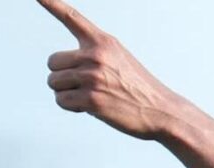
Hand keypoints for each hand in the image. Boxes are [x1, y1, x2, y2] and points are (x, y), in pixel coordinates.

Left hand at [38, 0, 178, 138]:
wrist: (163, 112)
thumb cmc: (140, 89)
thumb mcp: (120, 59)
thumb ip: (93, 54)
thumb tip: (63, 68)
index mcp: (103, 42)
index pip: (71, 17)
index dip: (50, 2)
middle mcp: (95, 56)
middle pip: (53, 62)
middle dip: (63, 76)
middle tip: (85, 85)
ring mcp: (92, 78)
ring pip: (54, 82)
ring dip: (66, 92)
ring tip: (90, 96)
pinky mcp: (91, 100)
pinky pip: (62, 100)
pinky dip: (71, 107)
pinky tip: (90, 108)